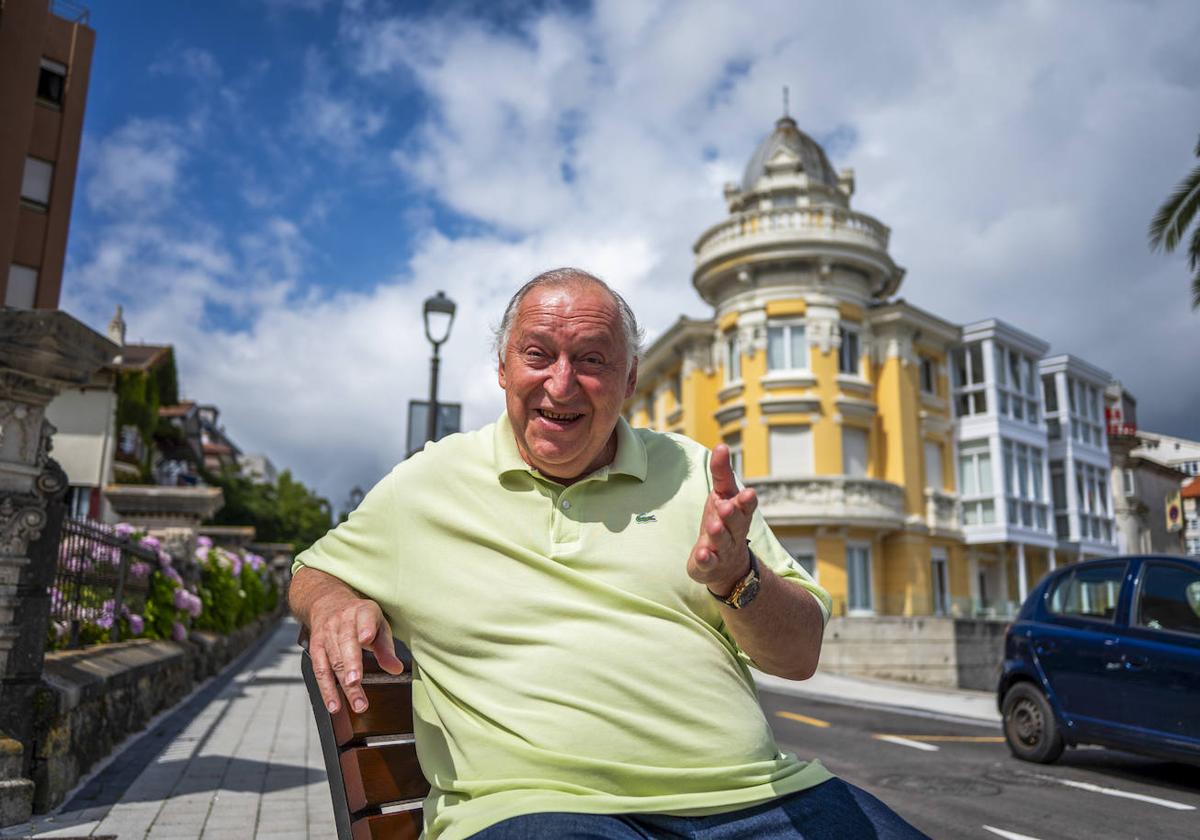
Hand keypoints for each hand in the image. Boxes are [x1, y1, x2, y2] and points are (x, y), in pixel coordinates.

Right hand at [308, 596, 403, 714]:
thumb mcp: (378, 626)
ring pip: (334, 660)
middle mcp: (342, 621)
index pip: (364, 617)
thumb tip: (396, 669)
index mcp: (362, 611)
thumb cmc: (359, 619)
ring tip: (356, 703)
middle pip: (346, 643)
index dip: (365, 628)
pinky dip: (327, 690)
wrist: (327, 603)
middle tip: (356, 682)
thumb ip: (386, 649)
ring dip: (343, 684)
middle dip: (351, 664)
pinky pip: (320, 670)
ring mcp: (326, 634)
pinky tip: (334, 705)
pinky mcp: (315, 647)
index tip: (366, 639)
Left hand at [687, 443, 757, 596]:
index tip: (748, 493)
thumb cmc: (724, 521)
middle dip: (732, 515)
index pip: (746, 506)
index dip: (746, 501)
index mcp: (738, 513)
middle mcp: (734, 532)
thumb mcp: (722, 495)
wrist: (727, 566)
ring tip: (714, 526)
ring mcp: (723, 550)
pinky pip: (708, 563)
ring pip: (723, 542)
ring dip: (719, 534)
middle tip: (726, 506)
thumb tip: (722, 445)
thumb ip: (721, 473)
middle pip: (736, 523)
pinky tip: (701, 554)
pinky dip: (706, 558)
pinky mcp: (709, 565)